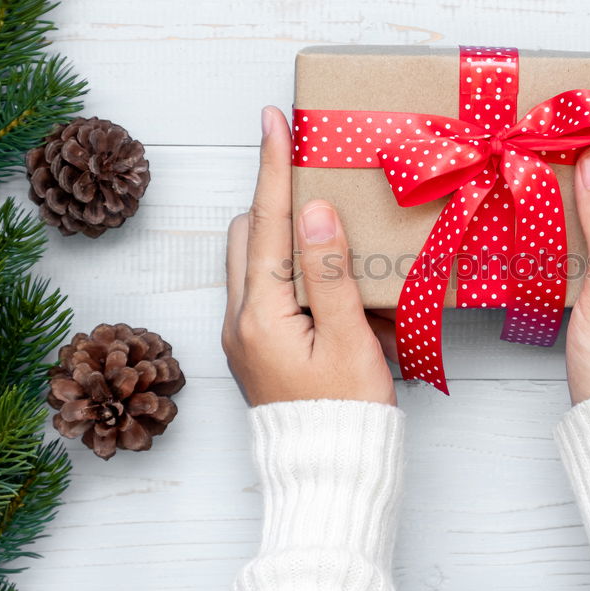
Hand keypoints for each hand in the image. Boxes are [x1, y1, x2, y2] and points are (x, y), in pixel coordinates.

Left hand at [222, 106, 395, 406]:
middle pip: (249, 234)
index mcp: (260, 315)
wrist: (329, 471)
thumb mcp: (349, 340)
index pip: (268, 221)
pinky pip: (265, 290)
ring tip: (328, 233)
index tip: (272, 119)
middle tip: (311, 174)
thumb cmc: (346, 413)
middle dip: (275, 198)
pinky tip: (329, 282)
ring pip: (253, 261)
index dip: (273, 166)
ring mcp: (244, 336)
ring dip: (283, 235)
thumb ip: (330, 272)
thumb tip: (312, 209)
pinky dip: (290, 270)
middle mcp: (239, 320)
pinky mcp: (256, 348)